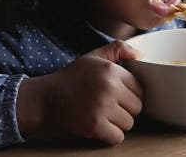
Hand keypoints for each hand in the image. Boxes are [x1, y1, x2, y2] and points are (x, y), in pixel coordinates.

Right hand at [17, 40, 142, 144]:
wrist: (45, 99)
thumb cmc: (70, 78)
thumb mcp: (92, 57)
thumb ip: (117, 49)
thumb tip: (140, 55)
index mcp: (111, 70)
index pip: (139, 88)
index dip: (129, 93)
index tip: (116, 95)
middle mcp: (109, 87)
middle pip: (137, 107)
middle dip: (125, 109)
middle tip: (108, 107)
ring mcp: (102, 107)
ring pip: (129, 123)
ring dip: (118, 123)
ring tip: (102, 115)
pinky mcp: (94, 125)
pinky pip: (118, 137)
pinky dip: (110, 136)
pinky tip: (99, 127)